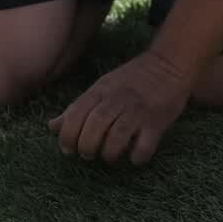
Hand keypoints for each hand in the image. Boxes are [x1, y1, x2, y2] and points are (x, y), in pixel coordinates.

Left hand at [50, 49, 194, 164]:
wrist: (170, 64)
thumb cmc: (132, 79)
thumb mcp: (101, 88)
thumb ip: (78, 108)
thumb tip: (52, 127)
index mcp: (101, 91)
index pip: (76, 114)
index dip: (67, 136)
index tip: (68, 149)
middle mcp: (118, 99)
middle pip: (95, 125)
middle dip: (86, 146)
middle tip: (87, 155)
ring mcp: (139, 110)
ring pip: (118, 135)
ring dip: (109, 152)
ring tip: (108, 157)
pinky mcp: (158, 122)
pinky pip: (145, 144)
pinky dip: (137, 156)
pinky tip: (134, 157)